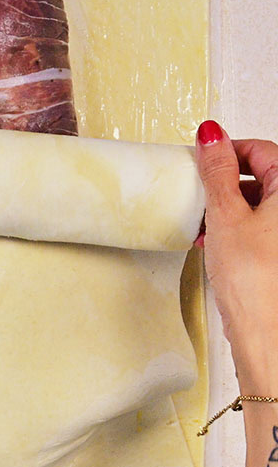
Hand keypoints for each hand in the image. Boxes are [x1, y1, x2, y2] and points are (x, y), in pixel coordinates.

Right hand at [194, 120, 277, 393]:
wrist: (267, 332)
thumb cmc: (255, 280)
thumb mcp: (226, 215)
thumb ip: (216, 171)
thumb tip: (211, 134)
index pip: (262, 149)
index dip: (228, 151)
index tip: (200, 160)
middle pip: (264, 175)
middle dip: (227, 183)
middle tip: (199, 196)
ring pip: (262, 201)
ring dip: (231, 207)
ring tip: (205, 226)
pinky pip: (264, 225)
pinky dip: (240, 227)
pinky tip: (217, 243)